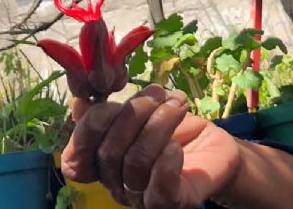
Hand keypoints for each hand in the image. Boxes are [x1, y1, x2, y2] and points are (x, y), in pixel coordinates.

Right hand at [61, 84, 241, 208]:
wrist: (217, 149)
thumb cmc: (176, 129)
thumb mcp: (144, 112)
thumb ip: (114, 111)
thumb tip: (79, 105)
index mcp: (105, 164)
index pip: (76, 161)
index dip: (86, 132)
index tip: (111, 102)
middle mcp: (119, 185)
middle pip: (109, 154)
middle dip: (133, 114)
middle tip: (158, 94)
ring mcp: (144, 198)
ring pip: (136, 163)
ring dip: (158, 126)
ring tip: (178, 105)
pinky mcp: (175, 202)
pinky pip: (160, 192)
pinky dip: (166, 163)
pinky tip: (177, 145)